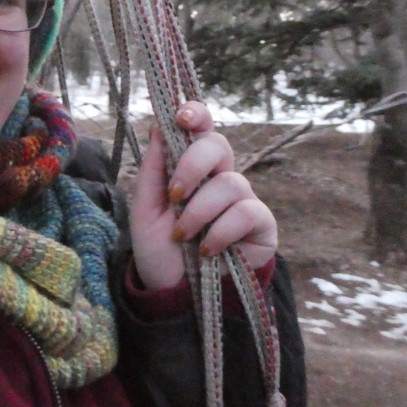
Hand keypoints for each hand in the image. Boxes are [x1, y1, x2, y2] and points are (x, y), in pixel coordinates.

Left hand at [129, 102, 277, 289]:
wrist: (174, 292)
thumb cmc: (160, 249)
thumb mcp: (145, 209)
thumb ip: (153, 169)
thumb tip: (159, 125)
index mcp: (191, 168)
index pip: (200, 130)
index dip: (196, 114)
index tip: (182, 116)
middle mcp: (220, 177)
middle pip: (218, 144)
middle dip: (193, 164)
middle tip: (174, 193)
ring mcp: (242, 200)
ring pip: (230, 183)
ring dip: (199, 211)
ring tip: (183, 236)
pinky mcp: (261, 225)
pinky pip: (246, 212)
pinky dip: (221, 230)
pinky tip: (208, 250)